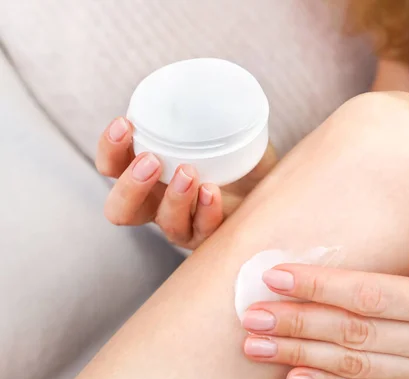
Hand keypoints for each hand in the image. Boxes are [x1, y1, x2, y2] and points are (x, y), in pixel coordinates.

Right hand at [96, 117, 276, 248]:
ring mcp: (183, 225)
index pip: (112, 166)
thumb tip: (214, 81)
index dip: (110, 148)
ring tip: (189, 173)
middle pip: (120, 209)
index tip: (125, 123)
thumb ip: (210, 111)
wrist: (270, 184)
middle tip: (151, 161)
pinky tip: (212, 191)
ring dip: (173, 197)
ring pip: (163, 223)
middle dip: (130, 185)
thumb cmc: (239, 156)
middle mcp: (158, 204)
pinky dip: (205, 211)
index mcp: (147, 175)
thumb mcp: (222, 128)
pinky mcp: (209, 238)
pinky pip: (201, 231)